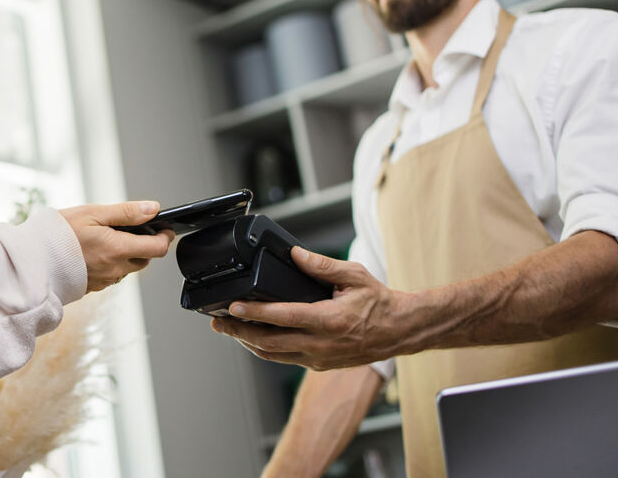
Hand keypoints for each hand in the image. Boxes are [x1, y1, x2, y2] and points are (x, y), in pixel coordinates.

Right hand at [60, 201, 174, 291]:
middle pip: (144, 259)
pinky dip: (111, 263)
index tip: (164, 228)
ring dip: (127, 255)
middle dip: (145, 245)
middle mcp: (115, 269)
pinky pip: (111, 275)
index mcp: (118, 249)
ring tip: (108, 238)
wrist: (32, 259)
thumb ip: (126, 212)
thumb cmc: (58, 234)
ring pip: (128, 268)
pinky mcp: (93, 287)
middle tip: (131, 229)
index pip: (157, 248)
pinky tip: (95, 252)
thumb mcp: (93, 213)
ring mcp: (104, 280)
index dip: (165, 237)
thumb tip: (153, 209)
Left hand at [210, 247, 409, 369]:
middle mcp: (321, 344)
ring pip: (273, 355)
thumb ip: (322, 265)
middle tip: (217, 322)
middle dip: (239, 332)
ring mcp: (318, 358)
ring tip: (228, 329)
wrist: (399, 331)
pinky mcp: (317, 364)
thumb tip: (295, 253)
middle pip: (269, 342)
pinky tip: (252, 338)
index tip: (233, 306)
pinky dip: (264, 349)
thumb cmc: (378, 302)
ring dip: (247, 342)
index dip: (254, 313)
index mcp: (329, 320)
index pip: (283, 317)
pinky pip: (284, 358)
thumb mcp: (355, 275)